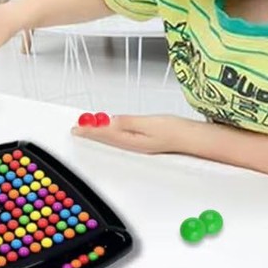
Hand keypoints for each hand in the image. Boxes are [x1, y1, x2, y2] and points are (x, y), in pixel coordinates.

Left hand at [71, 114, 186, 154]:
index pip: (105, 135)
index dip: (89, 132)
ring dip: (99, 133)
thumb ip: (128, 122)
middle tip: (77, 129)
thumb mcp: (149, 123)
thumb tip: (111, 121)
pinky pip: (120, 138)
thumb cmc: (174, 130)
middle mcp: (133, 145)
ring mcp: (138, 144)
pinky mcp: (143, 141)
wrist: (191, 138)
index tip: (77, 128)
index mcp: (132, 141)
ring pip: (112, 139)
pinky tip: (109, 130)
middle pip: (106, 139)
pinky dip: (110, 133)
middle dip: (91, 134)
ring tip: (87, 129)